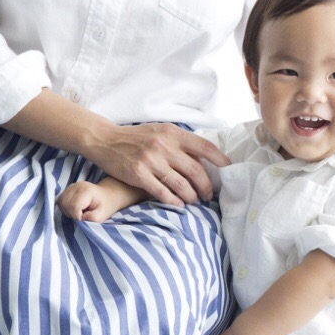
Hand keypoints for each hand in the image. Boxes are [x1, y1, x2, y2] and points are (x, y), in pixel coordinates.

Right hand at [57, 180, 112, 221]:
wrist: (107, 195)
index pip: (74, 206)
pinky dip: (65, 208)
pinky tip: (74, 209)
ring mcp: (71, 186)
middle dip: (72, 214)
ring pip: (61, 202)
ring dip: (68, 211)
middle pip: (65, 204)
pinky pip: (60, 201)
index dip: (77, 216)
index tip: (85, 219)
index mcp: (86, 190)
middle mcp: (77, 185)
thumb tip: (80, 218)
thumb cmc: (105, 206)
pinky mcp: (67, 189)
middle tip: (82, 216)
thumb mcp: (103, 215)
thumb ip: (92, 218)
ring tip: (78, 212)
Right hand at [83, 122, 226, 206]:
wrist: (105, 140)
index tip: (228, 169)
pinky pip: (163, 193)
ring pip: (181, 185)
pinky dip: (174, 201)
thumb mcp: (159, 131)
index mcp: (171, 132)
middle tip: (208, 195)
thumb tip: (203, 159)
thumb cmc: (135, 137)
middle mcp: (163, 145)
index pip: (204, 146)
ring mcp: (151, 161)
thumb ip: (179, 141)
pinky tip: (178, 204)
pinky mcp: (139, 174)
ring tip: (193, 200)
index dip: (220, 159)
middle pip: (195, 171)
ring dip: (191, 196)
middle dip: (206, 186)